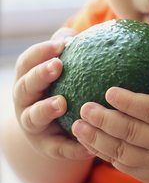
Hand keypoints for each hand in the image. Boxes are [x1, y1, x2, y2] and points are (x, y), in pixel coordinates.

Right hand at [13, 28, 93, 159]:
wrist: (52, 131)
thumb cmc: (60, 92)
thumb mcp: (60, 73)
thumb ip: (67, 54)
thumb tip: (76, 35)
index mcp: (28, 81)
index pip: (27, 63)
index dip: (40, 52)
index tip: (60, 45)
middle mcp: (25, 103)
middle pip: (25, 87)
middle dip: (39, 75)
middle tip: (58, 65)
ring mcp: (33, 126)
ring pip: (33, 117)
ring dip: (45, 109)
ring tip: (61, 103)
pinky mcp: (47, 146)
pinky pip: (58, 148)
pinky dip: (72, 146)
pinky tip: (89, 144)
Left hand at [72, 33, 148, 182]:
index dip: (131, 103)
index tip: (108, 91)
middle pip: (135, 133)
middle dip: (107, 121)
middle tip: (85, 107)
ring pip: (124, 153)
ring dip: (97, 140)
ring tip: (77, 125)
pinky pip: (122, 165)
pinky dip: (103, 153)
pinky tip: (88, 141)